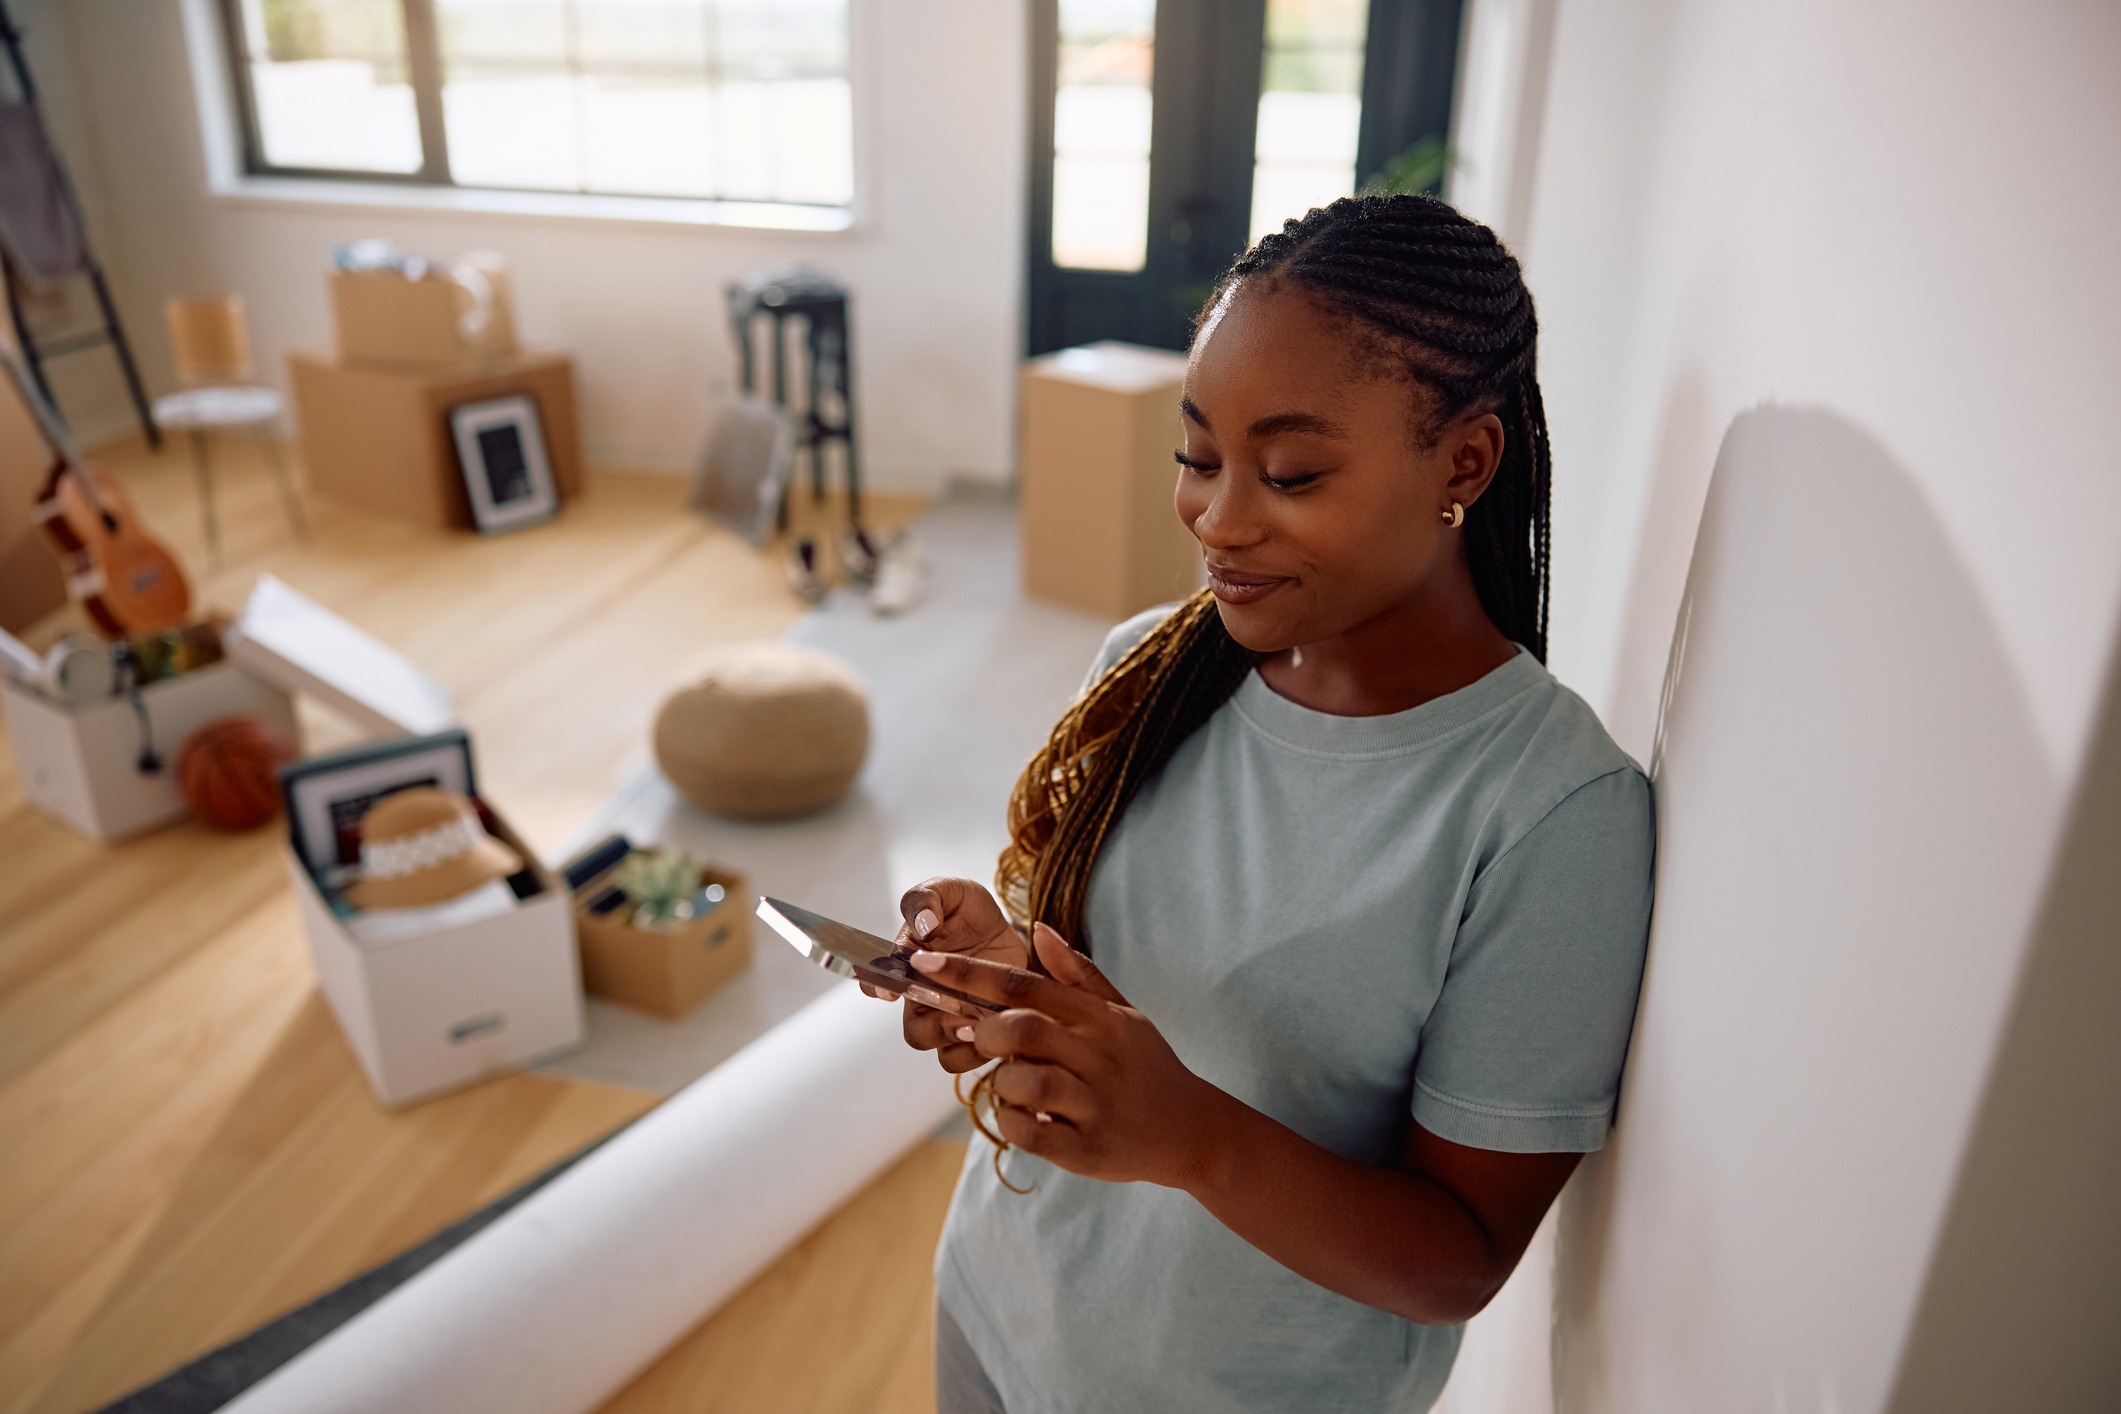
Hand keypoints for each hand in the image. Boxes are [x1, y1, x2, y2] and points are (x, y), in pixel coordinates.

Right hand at [867, 877, 1027, 1073]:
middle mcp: (925, 1000)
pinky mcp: (981, 1031)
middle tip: (957, 1012)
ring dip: (962, 1041)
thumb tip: (924, 924)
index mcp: (908, 965)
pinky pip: (973, 1057)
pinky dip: (984, 1051)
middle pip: (916, 1031)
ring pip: (944, 1052)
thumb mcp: (950, 891)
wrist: (1006, 929)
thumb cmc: (967, 910)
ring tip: (981, 1024)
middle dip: (934, 1027)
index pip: (877, 984)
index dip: (878, 990)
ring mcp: (953, 1019)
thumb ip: (927, 900)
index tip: (891, 991)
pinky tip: (1002, 1029)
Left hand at [909, 922, 1229, 1189]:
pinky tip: (1022, 1117)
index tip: (925, 962)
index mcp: (1100, 1018)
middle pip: (1024, 1028)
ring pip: (1027, 1082)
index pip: (1027, 984)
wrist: (1191, 1130)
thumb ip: (1078, 974)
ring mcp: (1094, 1104)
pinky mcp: (1087, 1149)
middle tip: (982, 1039)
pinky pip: (1031, 1134)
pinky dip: (1013, 1122)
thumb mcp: (1123, 1014)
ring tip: (1013, 1083)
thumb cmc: (1146, 1066)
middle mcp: (1098, 1057)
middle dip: (988, 1031)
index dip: (969, 972)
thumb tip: (1037, 929)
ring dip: (1003, 1082)